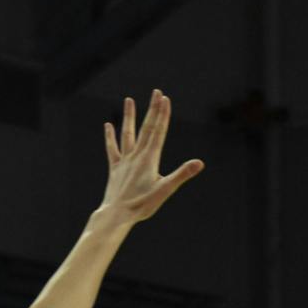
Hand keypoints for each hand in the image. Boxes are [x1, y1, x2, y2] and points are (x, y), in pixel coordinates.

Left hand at [99, 90, 204, 224]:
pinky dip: (110, 137)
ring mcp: (124, 161)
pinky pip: (112, 149)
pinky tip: (108, 126)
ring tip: (129, 100)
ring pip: (127, 134)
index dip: (162, 115)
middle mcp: (136, 156)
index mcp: (149, 159)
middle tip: (156, 93)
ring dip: (129, 117)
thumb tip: (199, 163)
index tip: (165, 99)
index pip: (158, 132)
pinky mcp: (115, 169)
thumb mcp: (165, 190)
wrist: (117, 215)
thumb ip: (182, 174)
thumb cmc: (142, 205)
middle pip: (146, 128)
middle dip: (152, 110)